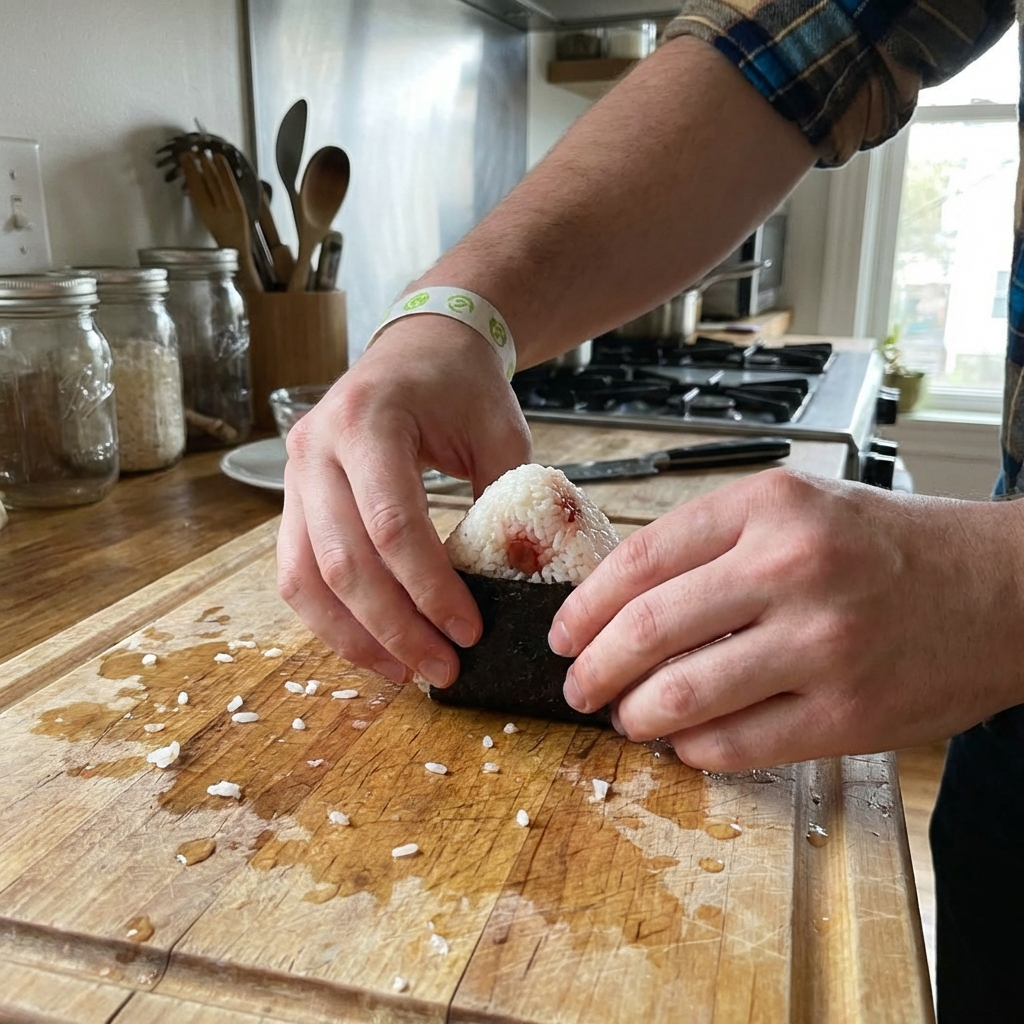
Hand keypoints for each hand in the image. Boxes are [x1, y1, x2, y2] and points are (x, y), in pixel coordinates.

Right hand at [278, 317, 530, 685]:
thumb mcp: (499, 435)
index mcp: (369, 421)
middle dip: (394, 628)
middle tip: (440, 669)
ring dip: (354, 636)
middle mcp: (316, 448)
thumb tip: (508, 586)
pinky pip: (297, 572)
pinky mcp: (293, 499)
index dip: (429, 588)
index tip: (468, 631)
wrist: (419, 348)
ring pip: (305, 577)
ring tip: (403, 673)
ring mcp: (294, 474)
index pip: (392, 523)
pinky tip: (372, 645)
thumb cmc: (462, 387)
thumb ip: (501, 505)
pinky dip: (331, 618)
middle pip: (343, 561)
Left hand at [550, 469, 1023, 769]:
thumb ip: (712, 543)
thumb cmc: (888, 547)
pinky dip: (692, 749)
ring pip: (680, 696)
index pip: (640, 560)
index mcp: (770, 506)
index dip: (584, 606)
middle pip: (646, 630)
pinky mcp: (848, 714)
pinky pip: (735, 745)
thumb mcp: (797, 508)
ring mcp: (822, 645)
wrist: (999, 589)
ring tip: (628, 716)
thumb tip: (621, 599)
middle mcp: (792, 569)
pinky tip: (686, 741)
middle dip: (592, 669)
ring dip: (635, 716)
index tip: (563, 632)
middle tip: (577, 685)